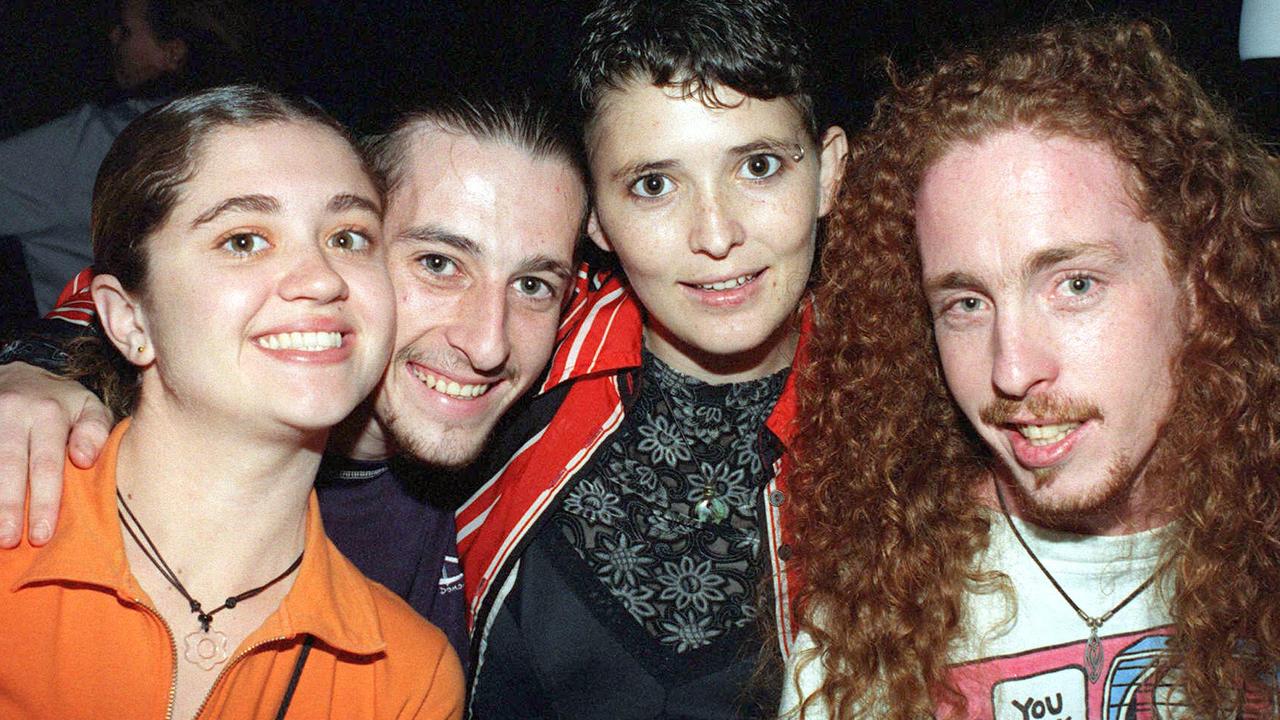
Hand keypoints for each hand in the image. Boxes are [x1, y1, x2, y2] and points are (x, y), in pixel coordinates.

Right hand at [0, 363, 112, 546]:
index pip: (46, 463)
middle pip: (9, 467)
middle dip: (9, 508)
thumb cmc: (63, 402)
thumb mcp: (89, 407)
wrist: (20, 373)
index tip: (43, 534)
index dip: (45, 501)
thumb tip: (83, 460)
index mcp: (48, 413)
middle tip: (10, 542)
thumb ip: (95, 431)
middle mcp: (13, 414)